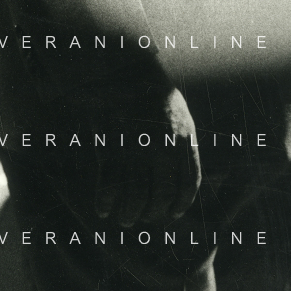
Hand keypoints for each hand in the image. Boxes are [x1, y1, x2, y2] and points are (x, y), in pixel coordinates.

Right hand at [93, 84, 200, 226]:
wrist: (127, 71)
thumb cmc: (155, 96)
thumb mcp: (180, 116)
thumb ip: (184, 147)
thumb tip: (184, 184)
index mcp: (183, 139)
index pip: (188, 185)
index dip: (180, 205)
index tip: (172, 214)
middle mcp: (163, 148)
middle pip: (162, 197)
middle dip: (153, 214)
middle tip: (144, 218)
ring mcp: (137, 149)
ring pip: (136, 198)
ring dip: (130, 214)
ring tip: (125, 218)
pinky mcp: (112, 147)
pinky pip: (109, 185)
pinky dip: (106, 202)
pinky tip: (103, 209)